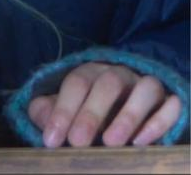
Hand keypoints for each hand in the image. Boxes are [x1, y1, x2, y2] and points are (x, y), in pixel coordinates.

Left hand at [27, 62, 180, 146]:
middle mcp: (119, 74)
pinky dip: (158, 122)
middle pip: (107, 84)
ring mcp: (145, 86)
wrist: (122, 104)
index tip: (52, 139)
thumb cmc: (86, 108)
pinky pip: (171, 105)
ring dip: (128, 116)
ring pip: (144, 89)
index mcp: (90, 73)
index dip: (63, 110)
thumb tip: (43, 123)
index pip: (76, 83)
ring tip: (111, 142)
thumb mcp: (64, 109)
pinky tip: (140, 141)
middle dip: (91, 114)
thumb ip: (47, 112)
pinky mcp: (168, 101)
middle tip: (77, 142)